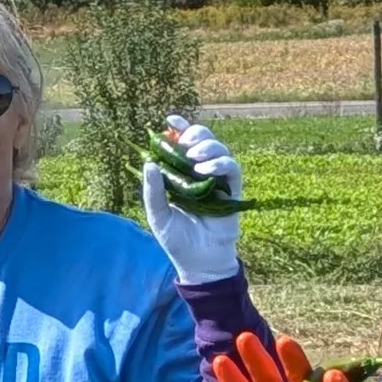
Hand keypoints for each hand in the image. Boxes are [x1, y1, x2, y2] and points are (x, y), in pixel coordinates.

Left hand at [141, 115, 243, 284]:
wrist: (199, 262)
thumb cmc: (177, 239)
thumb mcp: (158, 214)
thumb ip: (153, 190)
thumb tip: (148, 163)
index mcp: (182, 173)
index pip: (183, 143)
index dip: (180, 127)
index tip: (171, 120)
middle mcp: (201, 172)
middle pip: (204, 139)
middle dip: (195, 134)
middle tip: (184, 145)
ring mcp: (218, 180)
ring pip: (220, 148)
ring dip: (207, 147)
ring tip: (193, 158)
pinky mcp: (233, 190)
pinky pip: (232, 167)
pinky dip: (220, 163)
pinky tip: (206, 170)